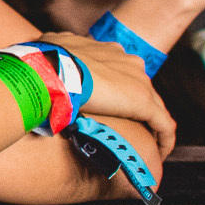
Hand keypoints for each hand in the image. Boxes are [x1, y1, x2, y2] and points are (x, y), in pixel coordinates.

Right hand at [40, 32, 175, 156]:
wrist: (50, 71)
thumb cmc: (44, 63)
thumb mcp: (49, 51)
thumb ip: (54, 55)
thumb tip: (40, 58)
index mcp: (108, 51)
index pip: (120, 71)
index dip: (115, 88)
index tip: (108, 103)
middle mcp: (128, 62)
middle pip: (140, 87)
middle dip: (133, 105)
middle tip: (126, 126)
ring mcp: (139, 82)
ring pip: (154, 106)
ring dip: (151, 124)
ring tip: (145, 144)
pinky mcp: (144, 104)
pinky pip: (163, 125)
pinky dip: (164, 140)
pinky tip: (161, 153)